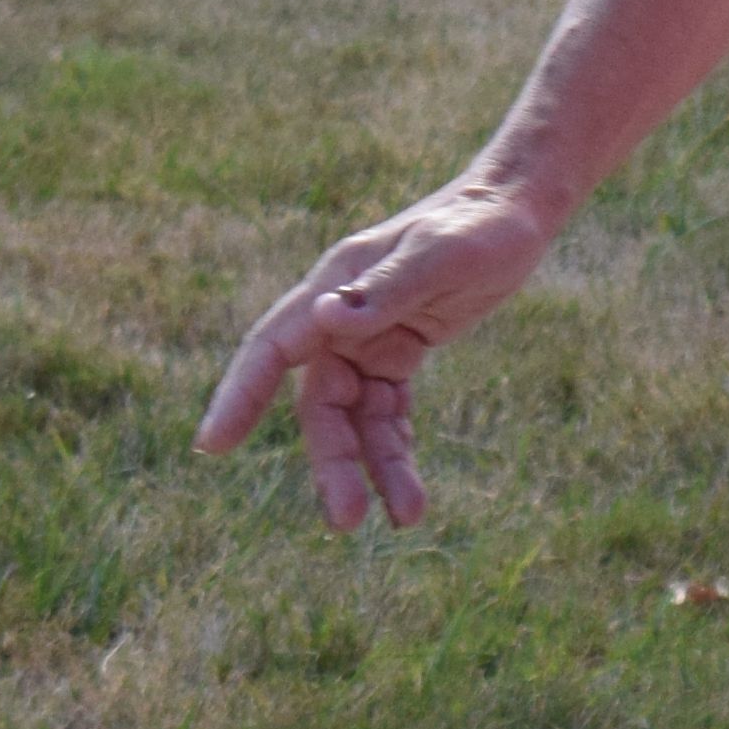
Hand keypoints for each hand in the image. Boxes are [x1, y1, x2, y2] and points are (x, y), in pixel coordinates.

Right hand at [196, 181, 558, 531]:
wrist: (516, 209)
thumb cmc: (480, 224)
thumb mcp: (443, 254)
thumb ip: (388, 288)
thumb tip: (325, 319)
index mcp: (334, 287)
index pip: (272, 347)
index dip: (239, 395)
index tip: (212, 445)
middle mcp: (341, 318)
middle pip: (320, 403)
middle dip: (331, 461)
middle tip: (345, 520)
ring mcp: (368, 338)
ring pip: (354, 418)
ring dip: (374, 466)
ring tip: (409, 515)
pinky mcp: (398, 353)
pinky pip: (386, 413)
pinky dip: (395, 450)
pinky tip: (411, 491)